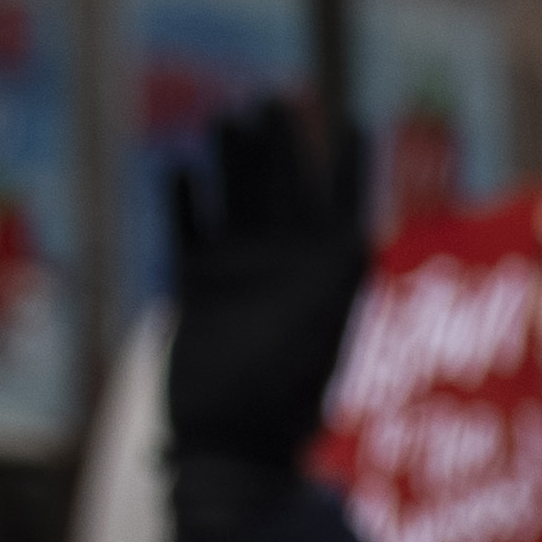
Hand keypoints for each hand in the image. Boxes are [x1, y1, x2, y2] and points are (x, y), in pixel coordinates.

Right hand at [160, 97, 376, 498]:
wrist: (235, 442)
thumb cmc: (288, 395)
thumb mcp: (324, 331)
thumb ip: (335, 284)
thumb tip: (359, 232)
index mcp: (328, 274)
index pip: (344, 204)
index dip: (352, 164)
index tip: (358, 121)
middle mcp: (286, 266)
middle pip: (284, 189)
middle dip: (283, 145)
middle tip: (276, 98)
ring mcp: (239, 272)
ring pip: (236, 199)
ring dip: (233, 160)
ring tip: (229, 116)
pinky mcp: (195, 285)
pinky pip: (188, 229)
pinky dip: (185, 199)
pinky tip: (181, 165)